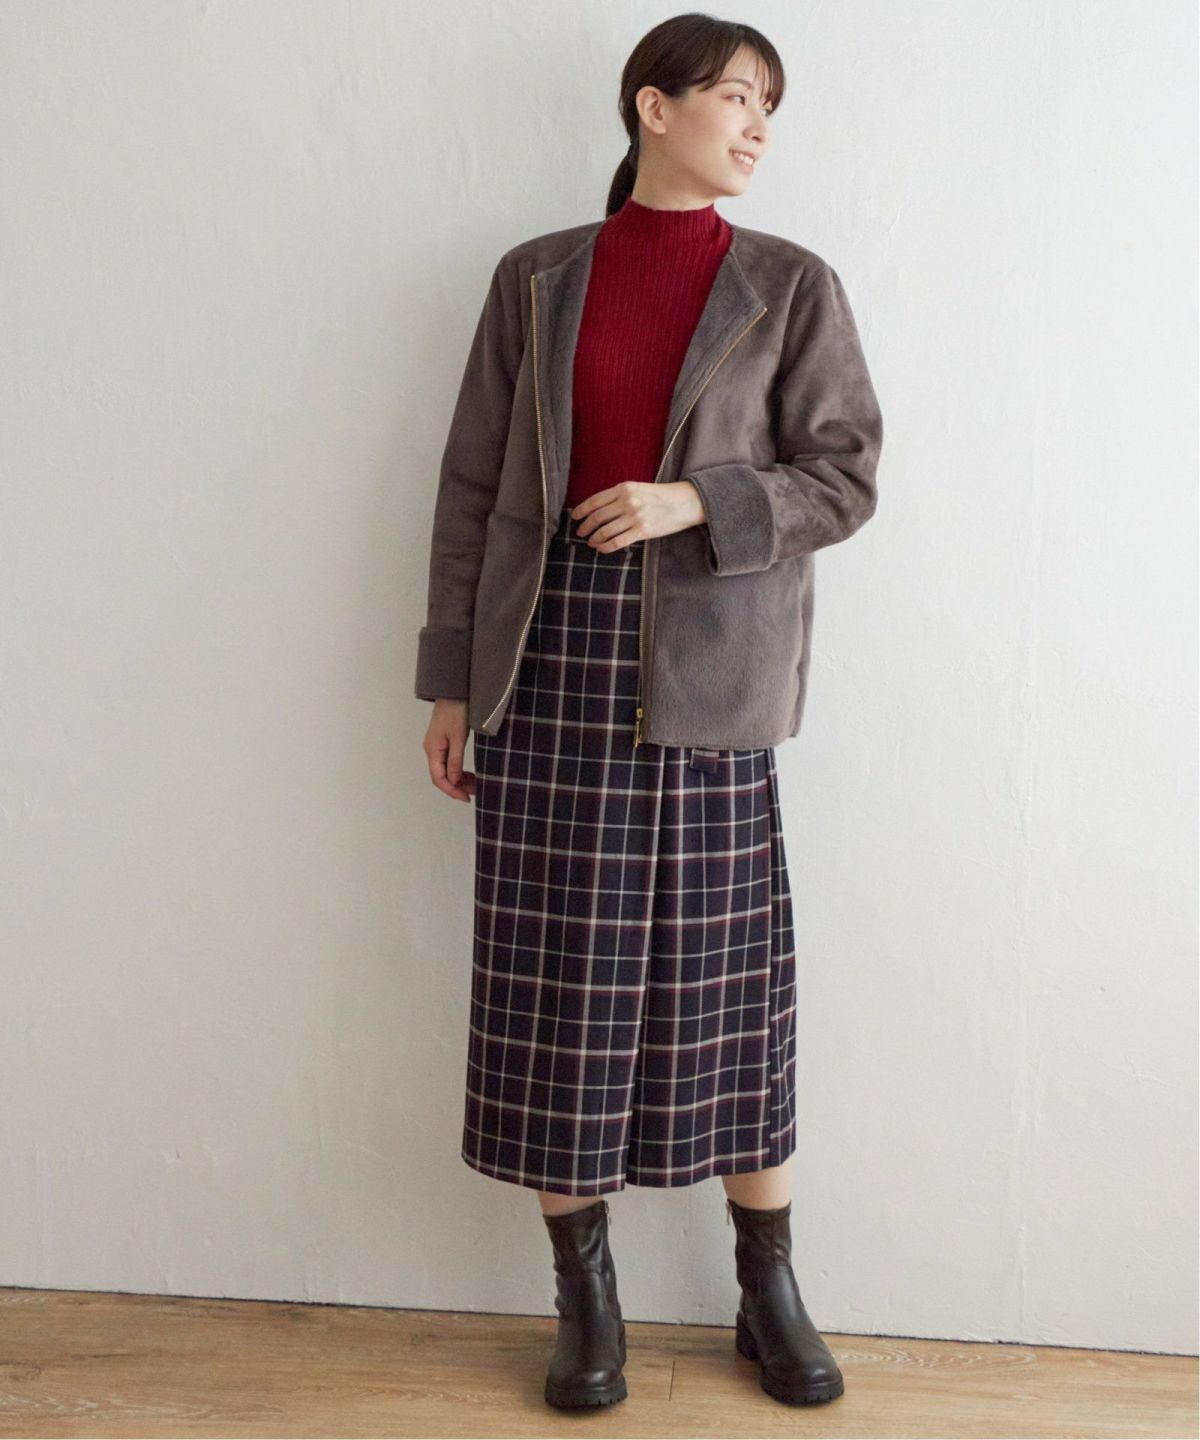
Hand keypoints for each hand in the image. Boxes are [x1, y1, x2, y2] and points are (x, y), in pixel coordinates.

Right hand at [423, 698, 475, 801]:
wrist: (455, 690)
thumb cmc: (456, 710)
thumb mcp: (458, 737)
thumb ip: (456, 760)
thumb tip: (454, 781)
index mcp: (433, 750)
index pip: (439, 778)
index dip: (452, 791)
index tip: (466, 798)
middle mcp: (431, 749)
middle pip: (441, 776)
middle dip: (457, 787)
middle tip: (474, 793)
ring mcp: (436, 745)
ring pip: (445, 770)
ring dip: (458, 779)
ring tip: (474, 785)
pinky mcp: (443, 741)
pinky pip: (448, 761)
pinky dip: (458, 770)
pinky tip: (468, 774)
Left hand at [570, 480, 705, 550]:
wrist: (684, 502)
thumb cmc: (660, 496)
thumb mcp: (638, 488)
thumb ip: (619, 496)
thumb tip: (598, 509)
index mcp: (624, 488)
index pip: (595, 501)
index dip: (581, 510)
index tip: (574, 517)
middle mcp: (627, 502)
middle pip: (597, 517)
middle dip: (585, 527)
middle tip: (580, 533)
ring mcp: (634, 517)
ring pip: (605, 531)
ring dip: (594, 539)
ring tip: (590, 542)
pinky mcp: (642, 531)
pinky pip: (617, 542)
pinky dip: (605, 547)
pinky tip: (601, 549)